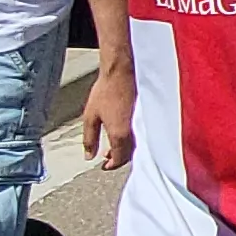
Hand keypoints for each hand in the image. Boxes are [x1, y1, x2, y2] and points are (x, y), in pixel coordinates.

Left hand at [82, 51, 135, 171]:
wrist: (124, 71)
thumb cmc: (107, 89)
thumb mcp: (90, 116)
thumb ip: (89, 139)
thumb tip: (88, 155)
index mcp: (120, 135)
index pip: (119, 159)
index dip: (111, 165)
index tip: (104, 165)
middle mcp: (134, 133)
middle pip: (129, 155)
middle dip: (118, 158)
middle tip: (107, 156)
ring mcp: (142, 124)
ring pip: (136, 145)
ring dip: (125, 149)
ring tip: (114, 145)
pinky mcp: (147, 116)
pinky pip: (142, 134)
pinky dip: (132, 138)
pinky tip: (124, 133)